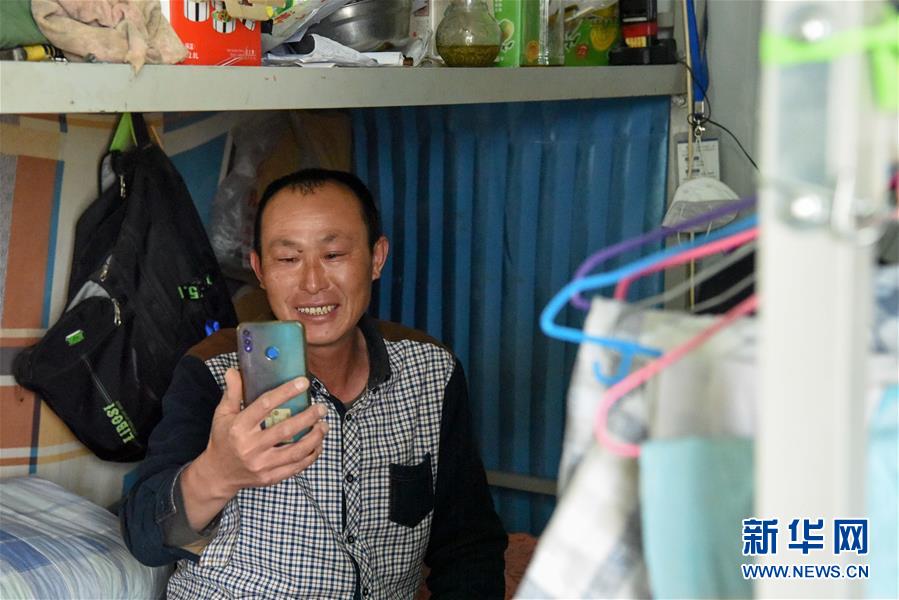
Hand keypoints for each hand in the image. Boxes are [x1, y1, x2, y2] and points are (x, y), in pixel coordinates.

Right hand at [196, 368, 328, 497]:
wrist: (218, 475)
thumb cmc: (223, 440)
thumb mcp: (223, 415)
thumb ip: (232, 393)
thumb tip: (234, 370)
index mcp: (240, 427)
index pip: (266, 405)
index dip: (286, 392)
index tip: (304, 382)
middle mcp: (251, 446)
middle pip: (286, 429)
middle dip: (308, 417)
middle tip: (322, 408)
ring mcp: (261, 464)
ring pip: (295, 451)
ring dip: (314, 437)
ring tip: (324, 425)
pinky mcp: (269, 478)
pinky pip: (296, 467)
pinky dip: (310, 456)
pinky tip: (318, 444)